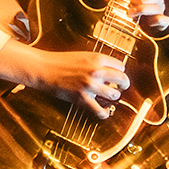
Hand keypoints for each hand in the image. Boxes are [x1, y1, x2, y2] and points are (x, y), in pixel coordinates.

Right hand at [0, 44, 131, 117]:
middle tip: (122, 87)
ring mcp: (90, 85)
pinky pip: (99, 109)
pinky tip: (104, 112)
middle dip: (123, 84)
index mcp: (97, 58)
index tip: (119, 75)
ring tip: (109, 96)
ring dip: (113, 96)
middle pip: (122, 79)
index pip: (121, 66)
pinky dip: (104, 113)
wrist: (45, 68)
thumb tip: (109, 69)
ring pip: (114, 94)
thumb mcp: (83, 55)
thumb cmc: (61, 61)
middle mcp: (96, 71)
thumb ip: (97, 62)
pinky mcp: (82, 97)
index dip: (120, 71)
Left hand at [123, 0, 168, 29]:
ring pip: (158, 8)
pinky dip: (160, 19)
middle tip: (132, 2)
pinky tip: (154, 19)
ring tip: (130, 13)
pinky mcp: (160, 25)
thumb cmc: (130, 11)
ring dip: (144, 9)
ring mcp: (159, 13)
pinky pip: (165, 20)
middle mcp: (157, 2)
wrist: (129, 30)